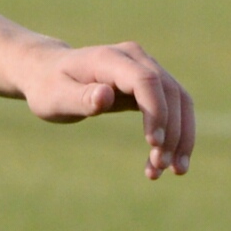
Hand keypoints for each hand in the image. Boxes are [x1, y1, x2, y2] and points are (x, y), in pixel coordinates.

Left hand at [15, 40, 194, 178]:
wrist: (48, 73)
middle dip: (173, 130)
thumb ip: (81, 98)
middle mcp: (135, 59)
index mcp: (110, 59)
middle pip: (170, 91)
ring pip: (179, 100)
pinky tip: (166, 163)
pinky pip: (173, 108)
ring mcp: (146, 68)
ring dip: (181, 136)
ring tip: (173, 171)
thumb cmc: (49, 87)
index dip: (156, 111)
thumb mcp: (55, 97)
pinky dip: (176, 134)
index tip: (153, 144)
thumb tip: (105, 96)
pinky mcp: (150, 85)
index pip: (146, 80)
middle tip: (161, 166)